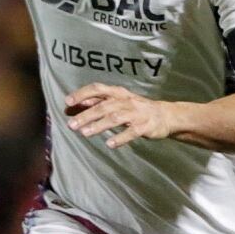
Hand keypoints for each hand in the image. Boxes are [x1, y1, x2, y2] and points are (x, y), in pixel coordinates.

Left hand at [64, 83, 178, 148]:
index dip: (82, 94)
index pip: (97, 89)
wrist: (166, 115)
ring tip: (85, 133)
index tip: (68, 102)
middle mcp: (126, 101)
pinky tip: (110, 144)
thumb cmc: (136, 108)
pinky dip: (120, 138)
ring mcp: (136, 113)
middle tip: (71, 125)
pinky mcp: (145, 126)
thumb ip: (99, 101)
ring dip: (99, 125)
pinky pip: (131, 132)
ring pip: (115, 118)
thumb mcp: (118, 101)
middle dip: (86, 115)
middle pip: (104, 106)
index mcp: (118, 93)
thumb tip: (78, 102)